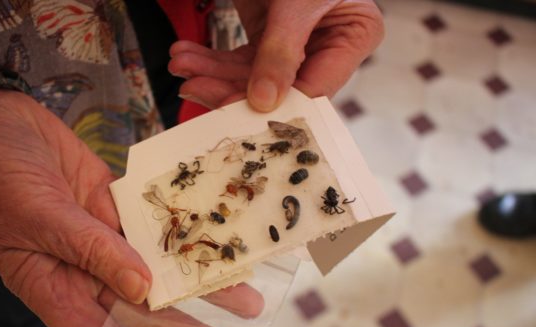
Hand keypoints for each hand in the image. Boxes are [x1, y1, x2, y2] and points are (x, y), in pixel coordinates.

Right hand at [0, 90, 263, 326]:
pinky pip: (158, 227)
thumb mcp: (38, 216)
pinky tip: (221, 245)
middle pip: (145, 314)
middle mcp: (85, 271)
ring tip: (249, 303)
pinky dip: (188, 236)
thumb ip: (92, 250)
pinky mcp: (117, 206)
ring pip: (161, 271)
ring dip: (203, 287)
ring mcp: (104, 238)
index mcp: (54, 288)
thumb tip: (143, 290)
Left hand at [169, 0, 383, 110]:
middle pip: (277, 89)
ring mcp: (294, 44)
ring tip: (182, 65)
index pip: (315, 88)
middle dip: (229, 87)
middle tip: (195, 87)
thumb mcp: (296, 3)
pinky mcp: (267, 38)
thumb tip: (263, 101)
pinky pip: (238, 60)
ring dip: (211, 74)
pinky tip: (187, 56)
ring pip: (250, 77)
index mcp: (354, 36)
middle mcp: (327, 46)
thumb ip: (282, 51)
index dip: (275, 105)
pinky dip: (210, 60)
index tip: (234, 107)